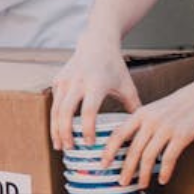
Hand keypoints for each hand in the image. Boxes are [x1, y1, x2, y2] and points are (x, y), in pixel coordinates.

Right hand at [49, 34, 141, 151]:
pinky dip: (55, 120)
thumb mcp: (127, 86)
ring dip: (56, 130)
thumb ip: (133, 107)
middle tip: (69, 149)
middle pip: (65, 112)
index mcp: (97, 83)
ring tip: (59, 146)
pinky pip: (54, 104)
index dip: (87, 128)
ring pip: (55, 110)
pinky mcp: (57, 81)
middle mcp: (77, 82)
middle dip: (65, 133)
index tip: (90, 143)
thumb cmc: (115, 67)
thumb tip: (139, 130)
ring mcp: (65, 81)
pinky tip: (58, 132)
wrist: (96, 44)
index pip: (88, 110)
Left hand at [99, 82, 193, 187]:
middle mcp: (150, 121)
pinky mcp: (182, 135)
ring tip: (141, 185)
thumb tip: (128, 143)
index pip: (118, 134)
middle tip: (121, 182)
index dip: (109, 151)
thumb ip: (141, 124)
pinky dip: (165, 171)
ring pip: (149, 157)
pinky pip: (169, 158)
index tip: (103, 164)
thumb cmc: (178, 104)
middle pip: (133, 150)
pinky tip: (163, 180)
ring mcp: (166, 128)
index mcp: (140, 114)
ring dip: (144, 174)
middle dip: (126, 169)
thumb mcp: (154, 109)